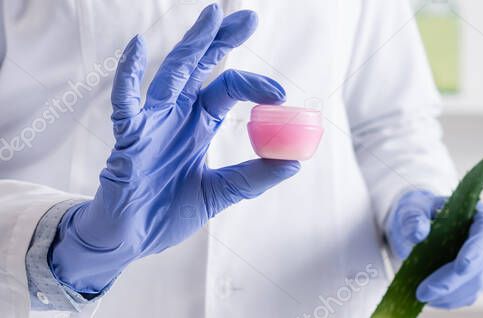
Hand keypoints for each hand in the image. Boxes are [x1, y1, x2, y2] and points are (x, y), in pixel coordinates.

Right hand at [49, 4, 299, 293]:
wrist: (130, 241)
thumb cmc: (167, 213)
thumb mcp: (220, 194)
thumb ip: (252, 178)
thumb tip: (293, 162)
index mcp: (197, 125)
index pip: (227, 89)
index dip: (254, 86)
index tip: (281, 96)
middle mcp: (175, 116)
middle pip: (200, 68)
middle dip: (222, 41)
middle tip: (248, 16)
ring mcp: (150, 124)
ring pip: (172, 76)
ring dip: (192, 46)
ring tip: (212, 16)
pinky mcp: (127, 139)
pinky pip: (126, 103)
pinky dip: (128, 76)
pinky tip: (136, 47)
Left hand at [387, 189, 482, 308]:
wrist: (414, 229)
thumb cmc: (418, 214)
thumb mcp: (411, 209)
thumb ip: (413, 218)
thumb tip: (418, 233)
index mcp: (477, 217)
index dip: (476, 250)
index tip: (460, 267)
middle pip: (479, 265)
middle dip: (452, 281)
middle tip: (423, 292)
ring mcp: (480, 263)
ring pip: (473, 285)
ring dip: (448, 295)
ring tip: (421, 294)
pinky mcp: (471, 281)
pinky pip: (465, 296)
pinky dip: (447, 300)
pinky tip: (429, 297)